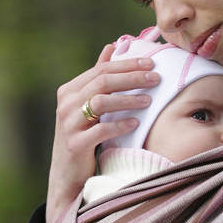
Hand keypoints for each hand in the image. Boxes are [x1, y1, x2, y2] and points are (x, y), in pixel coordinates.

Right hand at [45, 43, 156, 222]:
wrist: (67, 175)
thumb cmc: (82, 136)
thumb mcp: (87, 106)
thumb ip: (97, 77)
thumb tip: (112, 46)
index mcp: (69, 91)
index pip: (101, 69)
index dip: (128, 65)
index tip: (152, 64)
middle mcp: (66, 104)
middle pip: (102, 81)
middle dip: (132, 78)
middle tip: (156, 79)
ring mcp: (68, 124)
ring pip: (100, 101)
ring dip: (128, 99)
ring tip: (148, 101)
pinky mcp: (75, 144)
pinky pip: (101, 130)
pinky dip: (120, 124)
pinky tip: (136, 123)